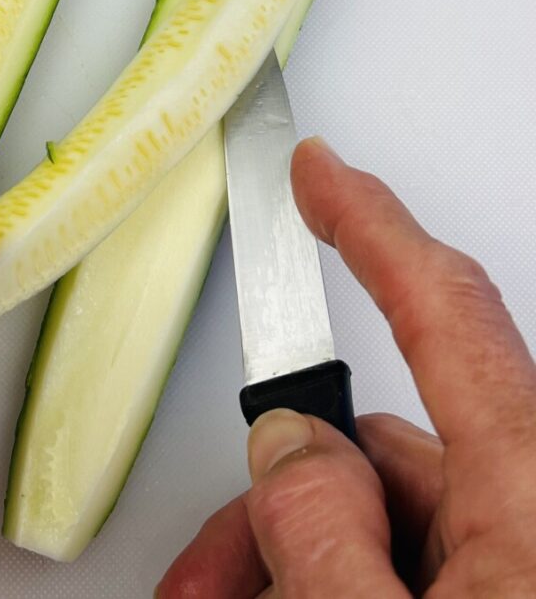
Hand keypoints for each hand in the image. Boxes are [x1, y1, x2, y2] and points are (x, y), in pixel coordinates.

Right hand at [157, 137, 535, 597]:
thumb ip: (320, 526)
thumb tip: (287, 445)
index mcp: (532, 491)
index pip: (441, 308)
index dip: (367, 223)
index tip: (320, 168)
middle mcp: (534, 509)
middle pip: (379, 443)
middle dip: (281, 490)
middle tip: (220, 563)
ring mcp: (521, 556)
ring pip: (380, 511)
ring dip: (289, 552)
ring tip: (231, 598)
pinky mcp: (510, 588)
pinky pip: (406, 563)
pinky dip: (331, 581)